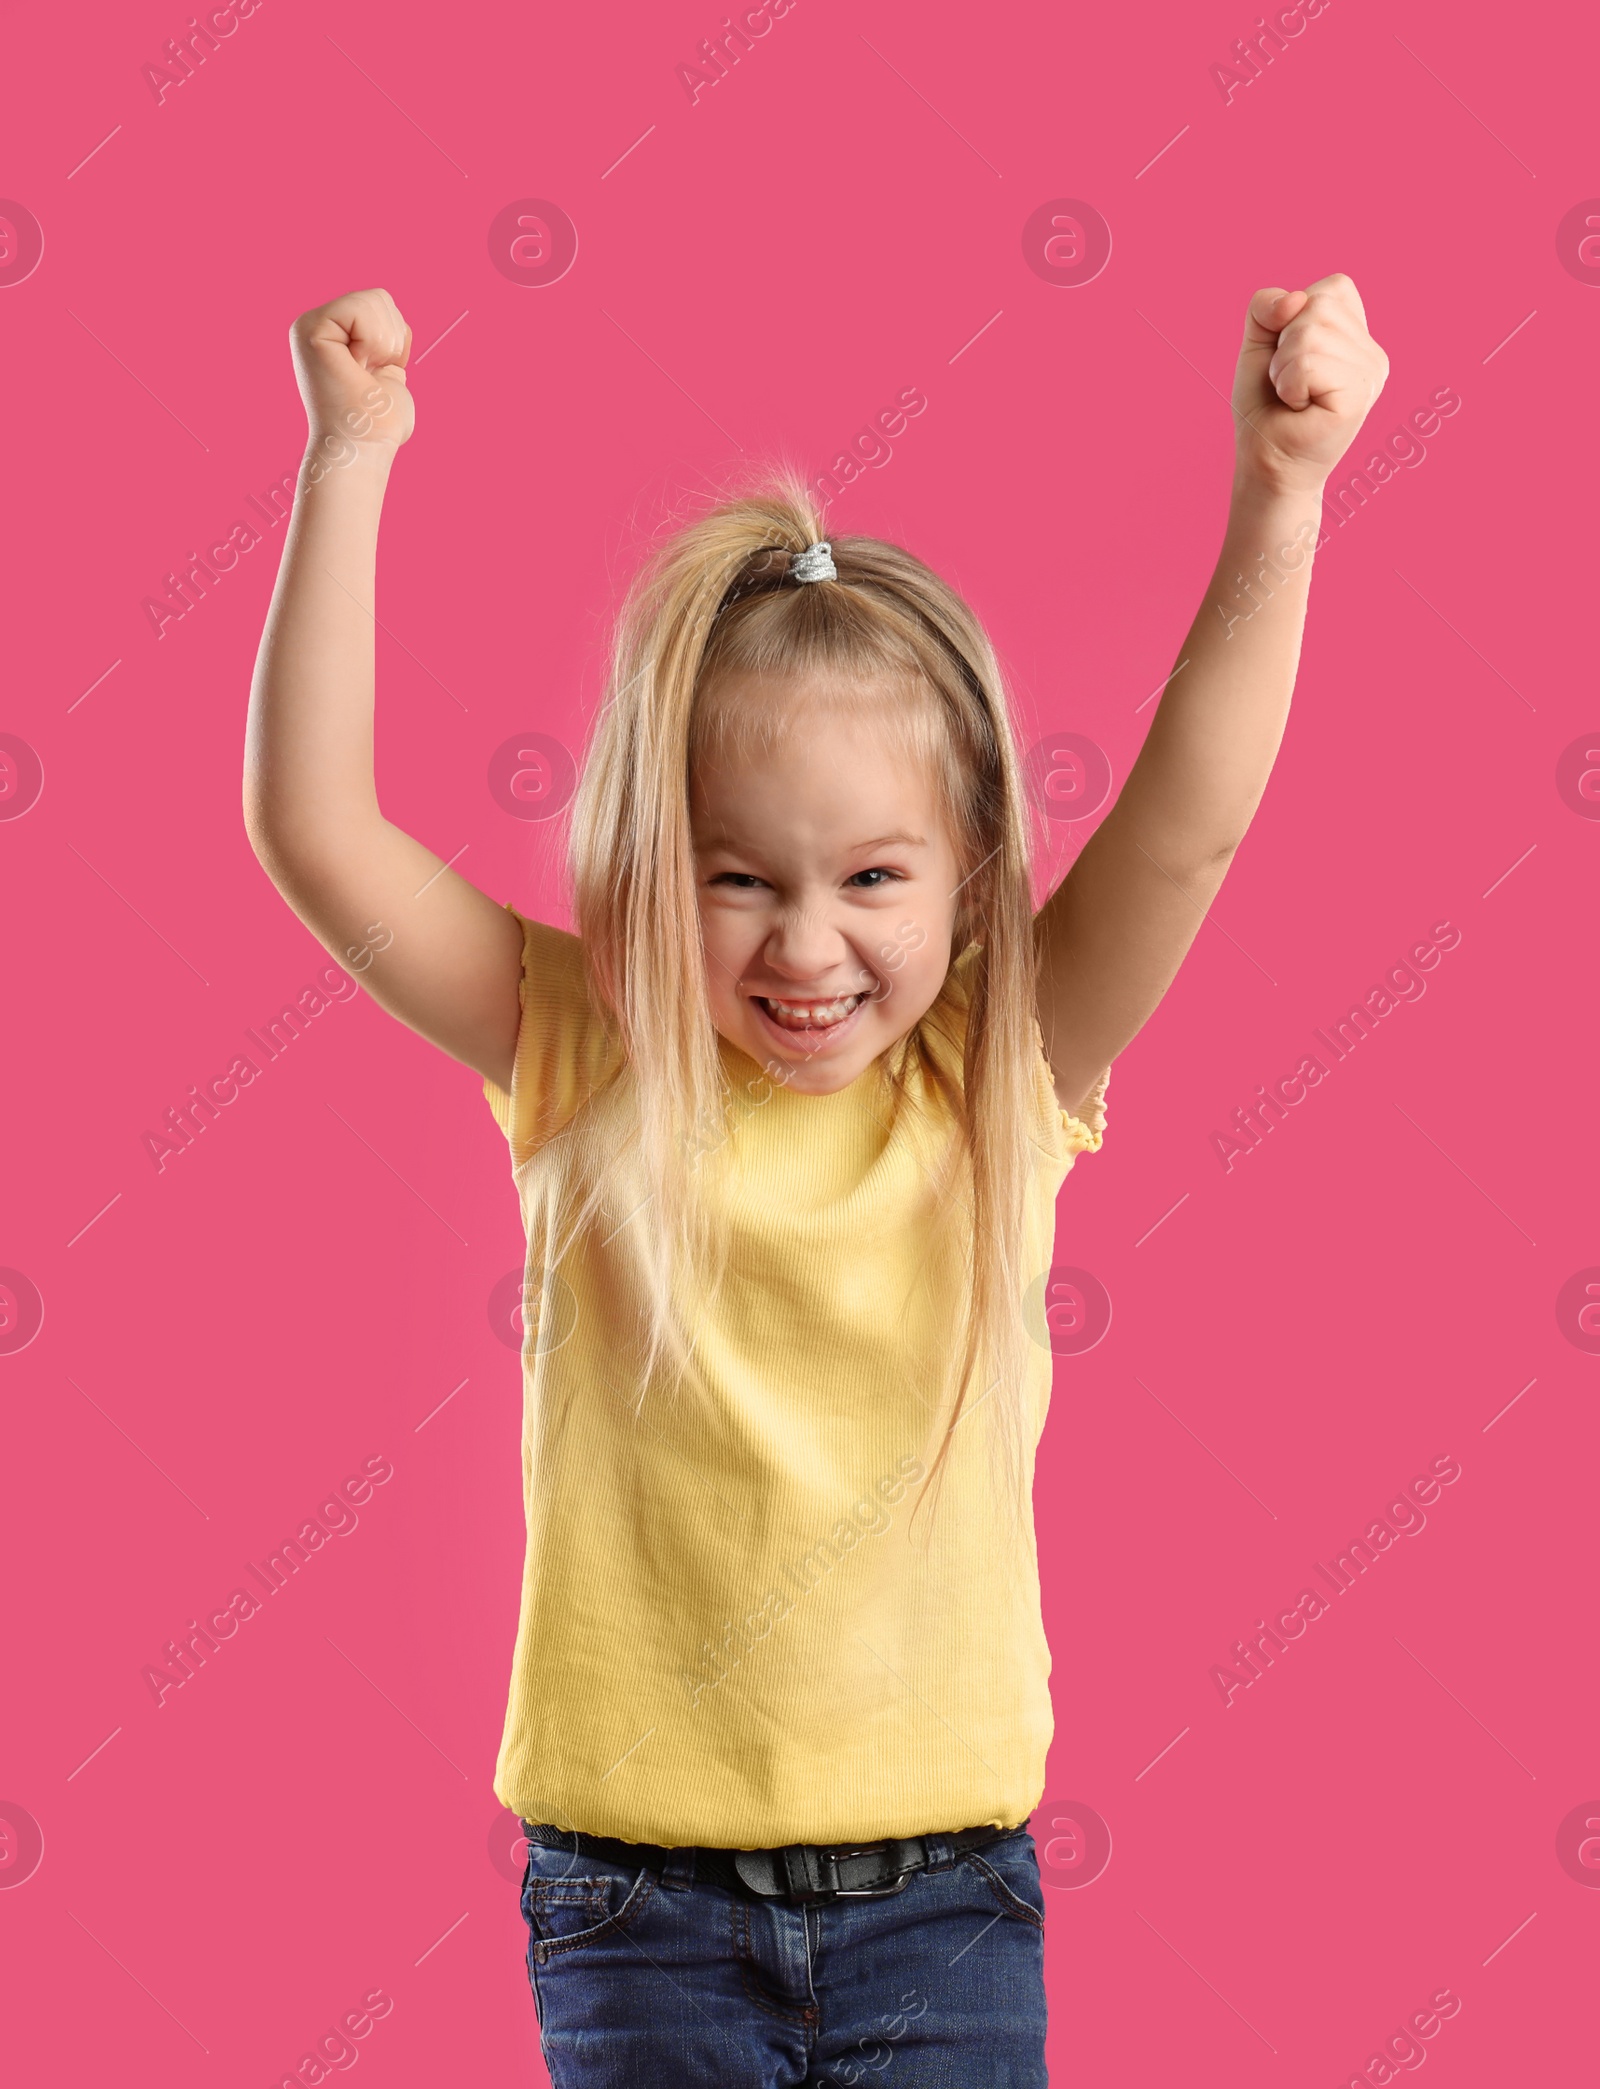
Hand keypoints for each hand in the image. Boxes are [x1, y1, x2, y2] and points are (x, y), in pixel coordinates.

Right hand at [289, 288, 413, 451]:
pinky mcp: (310, 330)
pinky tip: (357, 368)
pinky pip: (361, 309)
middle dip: (391, 341)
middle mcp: (315, 325)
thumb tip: (399, 328)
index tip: (376, 374)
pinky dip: (373, 342)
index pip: (382, 304)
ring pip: (374, 301)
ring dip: (383, 345)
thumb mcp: (389, 373)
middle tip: (368, 376)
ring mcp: (309, 325)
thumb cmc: (377, 424)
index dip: (395, 340)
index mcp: (333, 333)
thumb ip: (387, 345)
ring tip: (361, 375)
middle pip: (380, 298)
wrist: (362, 448)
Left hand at [1230, 274, 1387, 494]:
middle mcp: (1372, 352)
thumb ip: (1266, 306)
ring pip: (1309, 333)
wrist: (1265, 461)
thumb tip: (1295, 300)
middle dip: (1284, 345)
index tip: (1292, 359)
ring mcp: (1371, 373)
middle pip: (1318, 307)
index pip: (1332, 288)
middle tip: (1288, 383)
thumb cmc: (1265, 406)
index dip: (1293, 318)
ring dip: (1282, 368)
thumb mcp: (1258, 343)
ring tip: (1293, 397)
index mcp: (1358, 334)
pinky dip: (1288, 385)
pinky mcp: (1359, 394)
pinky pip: (1307, 363)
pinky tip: (1299, 408)